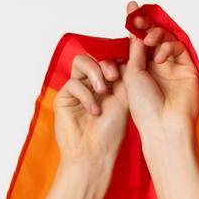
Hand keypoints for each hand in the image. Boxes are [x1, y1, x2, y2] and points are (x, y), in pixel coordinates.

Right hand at [53, 51, 127, 170]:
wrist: (95, 155)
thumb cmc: (111, 133)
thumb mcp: (126, 97)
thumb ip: (128, 72)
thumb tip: (136, 43)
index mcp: (106, 83)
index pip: (107, 57)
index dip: (115, 56)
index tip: (125, 64)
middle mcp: (90, 84)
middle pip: (93, 56)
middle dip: (105, 63)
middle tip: (114, 78)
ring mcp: (76, 90)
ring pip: (80, 62)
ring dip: (94, 72)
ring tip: (103, 91)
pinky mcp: (63, 98)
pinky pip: (73, 83)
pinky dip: (86, 95)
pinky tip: (94, 110)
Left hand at [123, 1, 198, 146]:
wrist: (163, 127)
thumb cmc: (144, 108)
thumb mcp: (132, 74)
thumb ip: (135, 49)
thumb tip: (135, 27)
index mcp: (141, 70)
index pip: (139, 43)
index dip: (135, 27)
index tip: (131, 12)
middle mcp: (157, 68)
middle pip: (153, 38)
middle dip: (146, 26)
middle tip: (139, 20)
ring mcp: (172, 68)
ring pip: (166, 40)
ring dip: (157, 35)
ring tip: (150, 41)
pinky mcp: (187, 69)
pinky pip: (179, 48)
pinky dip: (169, 47)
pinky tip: (161, 58)